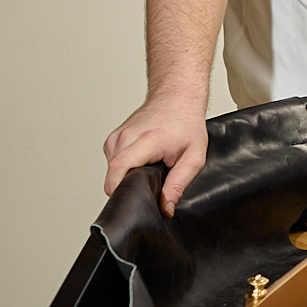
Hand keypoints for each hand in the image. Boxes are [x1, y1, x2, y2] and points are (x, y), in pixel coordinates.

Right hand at [103, 98, 208, 216]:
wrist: (176, 98)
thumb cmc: (186, 124)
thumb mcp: (194, 158)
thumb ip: (178, 185)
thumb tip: (165, 208)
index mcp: (145, 140)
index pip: (119, 167)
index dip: (121, 189)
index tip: (132, 199)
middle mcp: (125, 137)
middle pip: (114, 175)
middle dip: (129, 187)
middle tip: (151, 183)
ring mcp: (115, 137)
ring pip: (112, 172)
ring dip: (128, 177)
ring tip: (150, 167)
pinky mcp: (112, 140)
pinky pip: (113, 164)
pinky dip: (126, 168)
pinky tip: (142, 161)